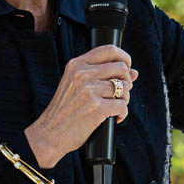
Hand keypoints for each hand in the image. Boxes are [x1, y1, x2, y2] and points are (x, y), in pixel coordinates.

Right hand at [25, 45, 138, 166]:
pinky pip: (122, 106)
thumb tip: (134, 72)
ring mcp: (89, 90)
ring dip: (125, 99)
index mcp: (77, 65)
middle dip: (127, 81)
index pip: (109, 50)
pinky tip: (115, 118)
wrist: (49, 133)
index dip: (124, 57)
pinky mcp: (97, 107)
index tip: (127, 67)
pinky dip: (122, 114)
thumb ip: (102, 75)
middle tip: (121, 93)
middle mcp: (82, 74)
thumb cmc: (65, 110)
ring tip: (116, 107)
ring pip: (124, 87)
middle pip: (121, 68)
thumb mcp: (76, 86)